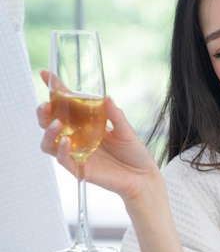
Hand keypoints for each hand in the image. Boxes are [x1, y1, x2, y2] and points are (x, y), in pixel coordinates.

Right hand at [37, 70, 164, 206]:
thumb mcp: (126, 130)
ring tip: (57, 124)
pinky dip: (61, 150)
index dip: (55, 90)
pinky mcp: (79, 168)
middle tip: (46, 105)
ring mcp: (76, 153)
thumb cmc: (134, 152)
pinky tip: (66, 141)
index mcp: (87, 124)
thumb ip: (115, 115)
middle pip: (50, 123)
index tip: (45, 74)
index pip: (66, 105)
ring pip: (49, 142)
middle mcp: (77, 137)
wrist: (143, 177)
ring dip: (49, 132)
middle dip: (44, 113)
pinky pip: (63, 159)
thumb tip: (106, 97)